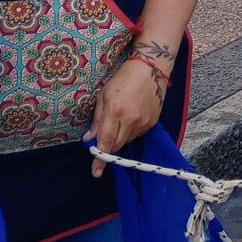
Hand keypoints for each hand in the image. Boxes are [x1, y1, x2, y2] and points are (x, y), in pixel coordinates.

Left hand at [86, 58, 165, 176]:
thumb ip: (97, 119)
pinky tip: (129, 118)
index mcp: (115, 112)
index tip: (96, 172)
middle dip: (107, 147)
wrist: (151, 69)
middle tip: (101, 140)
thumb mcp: (103, 96)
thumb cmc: (123, 78)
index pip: (105, 142)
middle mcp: (131, 120)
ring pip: (127, 141)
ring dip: (118, 137)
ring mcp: (144, 123)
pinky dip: (129, 131)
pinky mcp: (152, 122)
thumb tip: (89, 139)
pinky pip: (137, 135)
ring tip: (118, 120)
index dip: (100, 158)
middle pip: (116, 145)